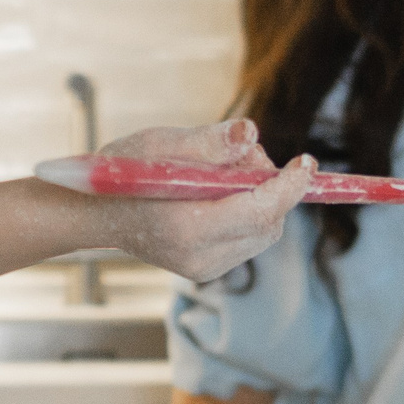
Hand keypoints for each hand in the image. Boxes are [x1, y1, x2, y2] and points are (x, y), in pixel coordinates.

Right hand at [87, 120, 312, 283]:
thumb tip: (251, 133)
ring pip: (265, 233)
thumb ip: (208, 142)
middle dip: (271, 185)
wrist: (97, 213)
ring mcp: (205, 269)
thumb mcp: (160, 145)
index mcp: (186, 227)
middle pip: (268, 223)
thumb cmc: (123, 172)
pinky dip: (250, 212)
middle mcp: (200, 257)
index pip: (258, 211)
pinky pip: (250, 239)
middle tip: (241, 154)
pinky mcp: (208, 270)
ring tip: (225, 171)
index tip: (306, 163)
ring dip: (262, 198)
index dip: (289, 186)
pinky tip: (221, 193)